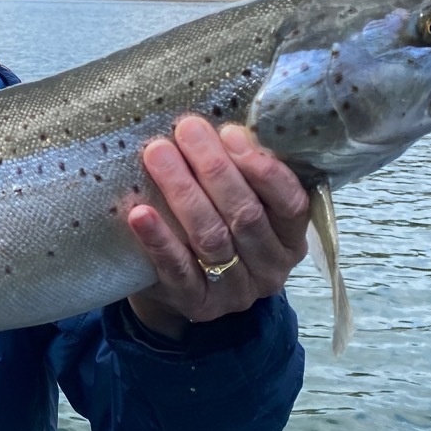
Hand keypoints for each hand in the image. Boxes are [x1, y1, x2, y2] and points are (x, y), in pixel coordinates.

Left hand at [126, 117, 309, 340]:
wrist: (180, 287)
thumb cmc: (216, 226)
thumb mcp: (239, 202)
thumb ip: (241, 172)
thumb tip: (218, 125)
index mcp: (291, 239)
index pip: (289, 203)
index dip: (262, 167)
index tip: (229, 132)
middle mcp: (271, 268)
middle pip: (245, 215)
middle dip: (214, 168)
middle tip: (185, 130)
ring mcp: (235, 292)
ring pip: (212, 238)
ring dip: (183, 192)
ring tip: (157, 154)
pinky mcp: (196, 305)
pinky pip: (177, 270)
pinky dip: (158, 239)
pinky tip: (139, 212)